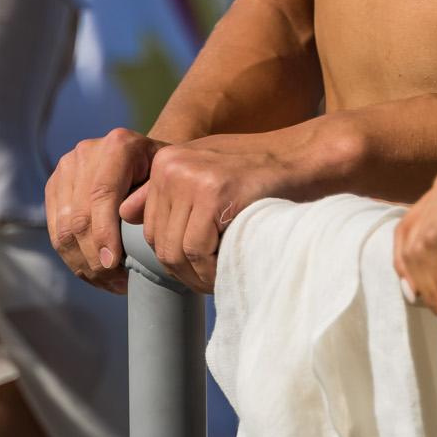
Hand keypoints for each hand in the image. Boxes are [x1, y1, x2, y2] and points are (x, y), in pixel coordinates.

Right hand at [46, 127, 160, 294]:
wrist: (145, 158)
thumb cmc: (163, 175)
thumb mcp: (168, 181)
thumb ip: (151, 199)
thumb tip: (129, 224)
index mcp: (118, 145)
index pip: (102, 194)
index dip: (104, 233)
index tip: (113, 264)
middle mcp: (86, 152)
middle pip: (79, 215)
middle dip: (94, 257)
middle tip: (116, 283)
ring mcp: (66, 167)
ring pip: (63, 228)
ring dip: (83, 264)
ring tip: (107, 283)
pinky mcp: (54, 185)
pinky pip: (55, 230)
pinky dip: (72, 257)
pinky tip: (92, 273)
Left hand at [129, 127, 339, 293]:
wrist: (309, 159)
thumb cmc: (264, 172)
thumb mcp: (211, 172)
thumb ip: (173, 190)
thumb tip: (126, 211)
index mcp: (166, 161)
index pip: (153, 228)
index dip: (177, 256)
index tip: (202, 267)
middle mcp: (171, 166)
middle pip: (160, 242)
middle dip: (186, 269)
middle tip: (215, 278)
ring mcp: (190, 177)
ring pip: (175, 251)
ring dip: (199, 274)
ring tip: (224, 274)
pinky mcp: (212, 193)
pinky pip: (197, 250)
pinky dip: (212, 268)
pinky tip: (231, 265)